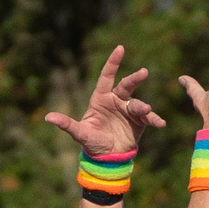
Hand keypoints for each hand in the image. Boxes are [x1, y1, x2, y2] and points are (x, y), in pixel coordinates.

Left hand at [41, 45, 166, 160]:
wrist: (108, 158)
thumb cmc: (92, 143)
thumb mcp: (79, 133)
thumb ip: (67, 124)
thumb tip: (48, 117)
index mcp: (101, 98)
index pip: (107, 77)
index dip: (113, 62)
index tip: (120, 49)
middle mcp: (116, 101)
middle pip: (126, 86)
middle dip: (135, 78)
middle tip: (143, 72)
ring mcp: (128, 111)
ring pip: (137, 103)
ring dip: (143, 106)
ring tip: (146, 111)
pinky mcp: (140, 122)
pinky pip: (148, 118)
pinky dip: (154, 119)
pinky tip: (161, 123)